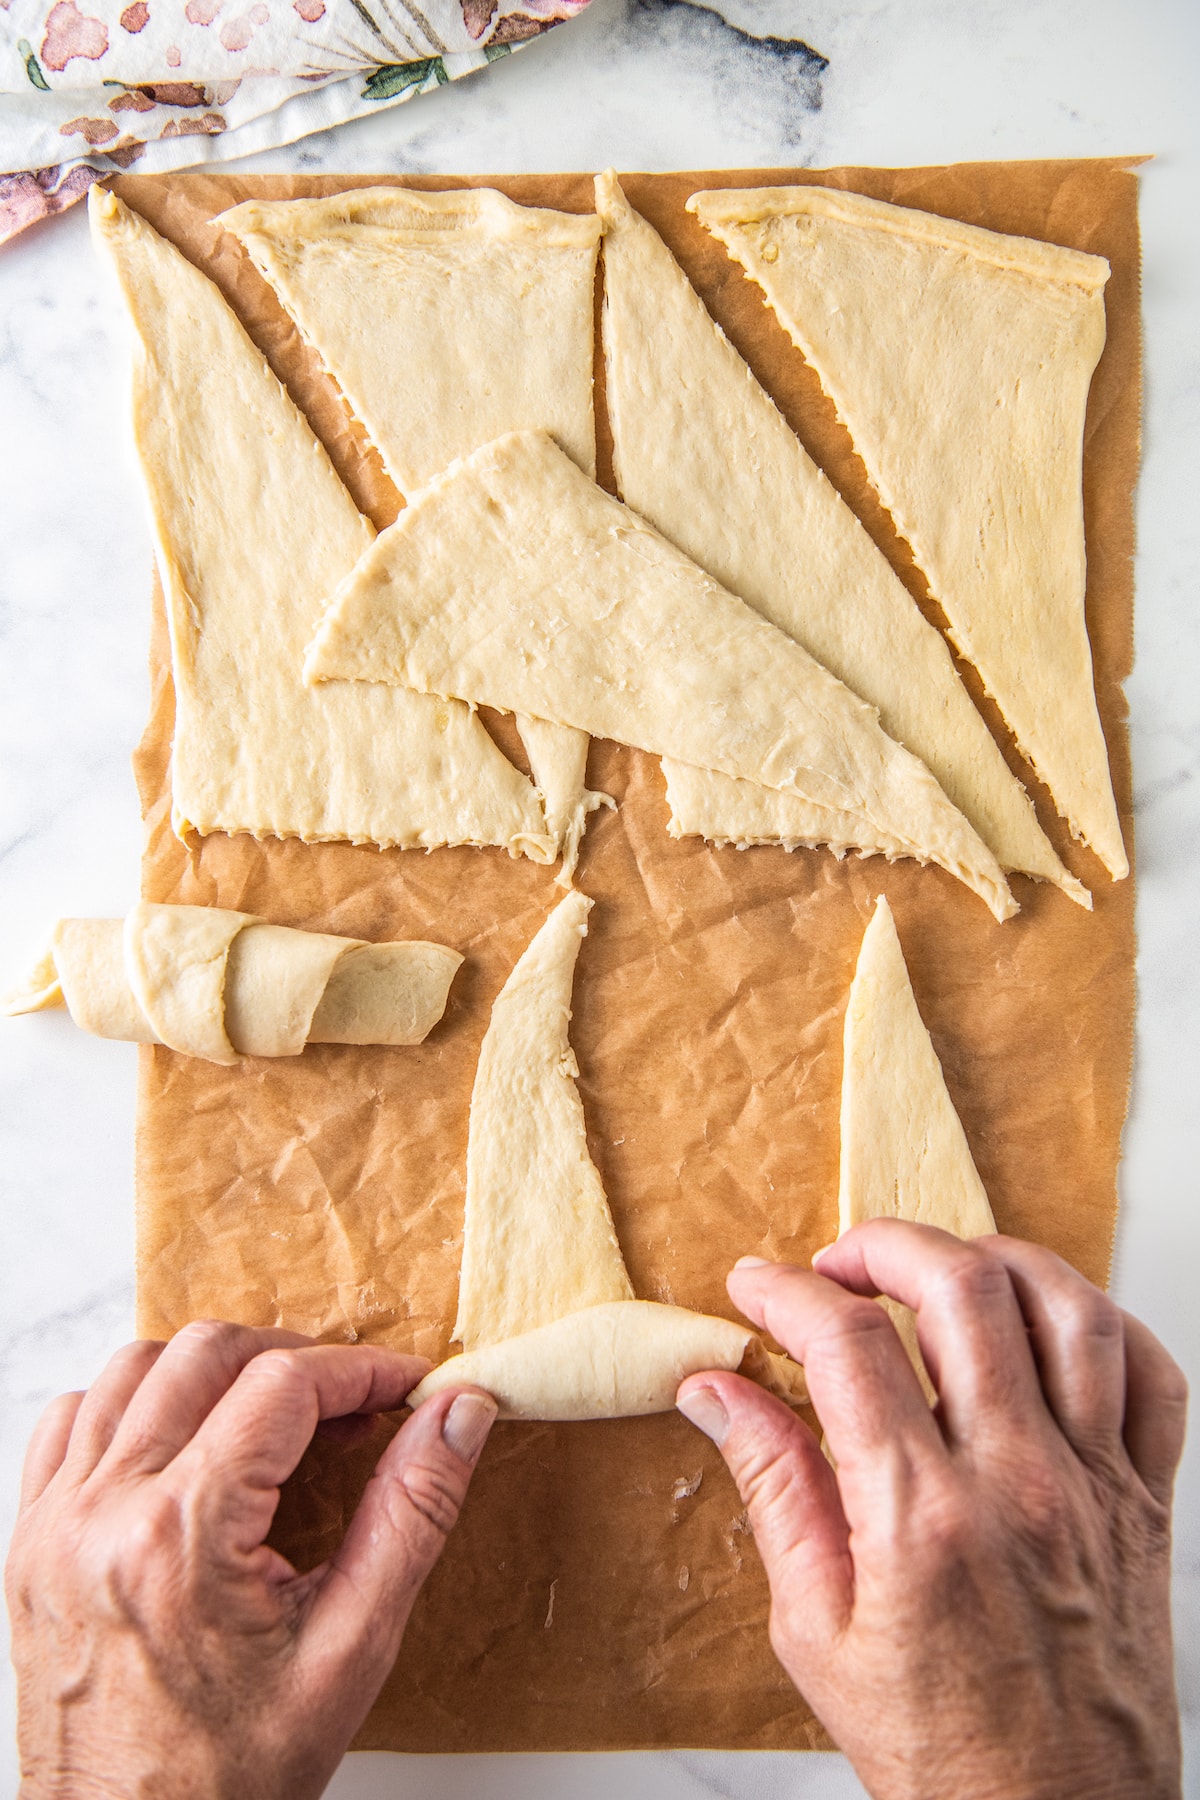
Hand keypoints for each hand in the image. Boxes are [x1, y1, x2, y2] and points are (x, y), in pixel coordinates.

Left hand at [6, 1322, 496, 1799]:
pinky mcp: (30, 1541)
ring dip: (213, 1371)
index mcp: (181, 1539)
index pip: (282, 1384)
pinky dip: (133, 1404)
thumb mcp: (351, 1650)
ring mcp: (54, 1525)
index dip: (359, 1370)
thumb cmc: (232, 1774)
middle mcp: (103, 1515)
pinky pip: (72, 1419)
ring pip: (132, 1368)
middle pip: (206, 1353)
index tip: (404, 1388)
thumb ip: (411, 1515)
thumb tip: (457, 1415)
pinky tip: (184, 1442)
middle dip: (294, 1359)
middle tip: (350, 1407)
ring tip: (273, 1419)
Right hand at [677, 1221, 1185, 1799]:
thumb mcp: (816, 1631)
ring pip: (1067, 1307)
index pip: (848, 1345)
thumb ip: (772, 1488)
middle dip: (884, 1245)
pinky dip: (1102, 1320)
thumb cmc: (937, 1746)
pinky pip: (1152, 1372)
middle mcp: (1019, 1483)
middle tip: (841, 1264)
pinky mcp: (1146, 1501)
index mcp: (920, 1520)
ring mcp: (1094, 1485)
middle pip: (962, 1289)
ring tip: (939, 1271)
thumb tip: (716, 1391)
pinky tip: (1045, 1324)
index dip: (787, 1293)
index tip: (758, 1287)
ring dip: (992, 1258)